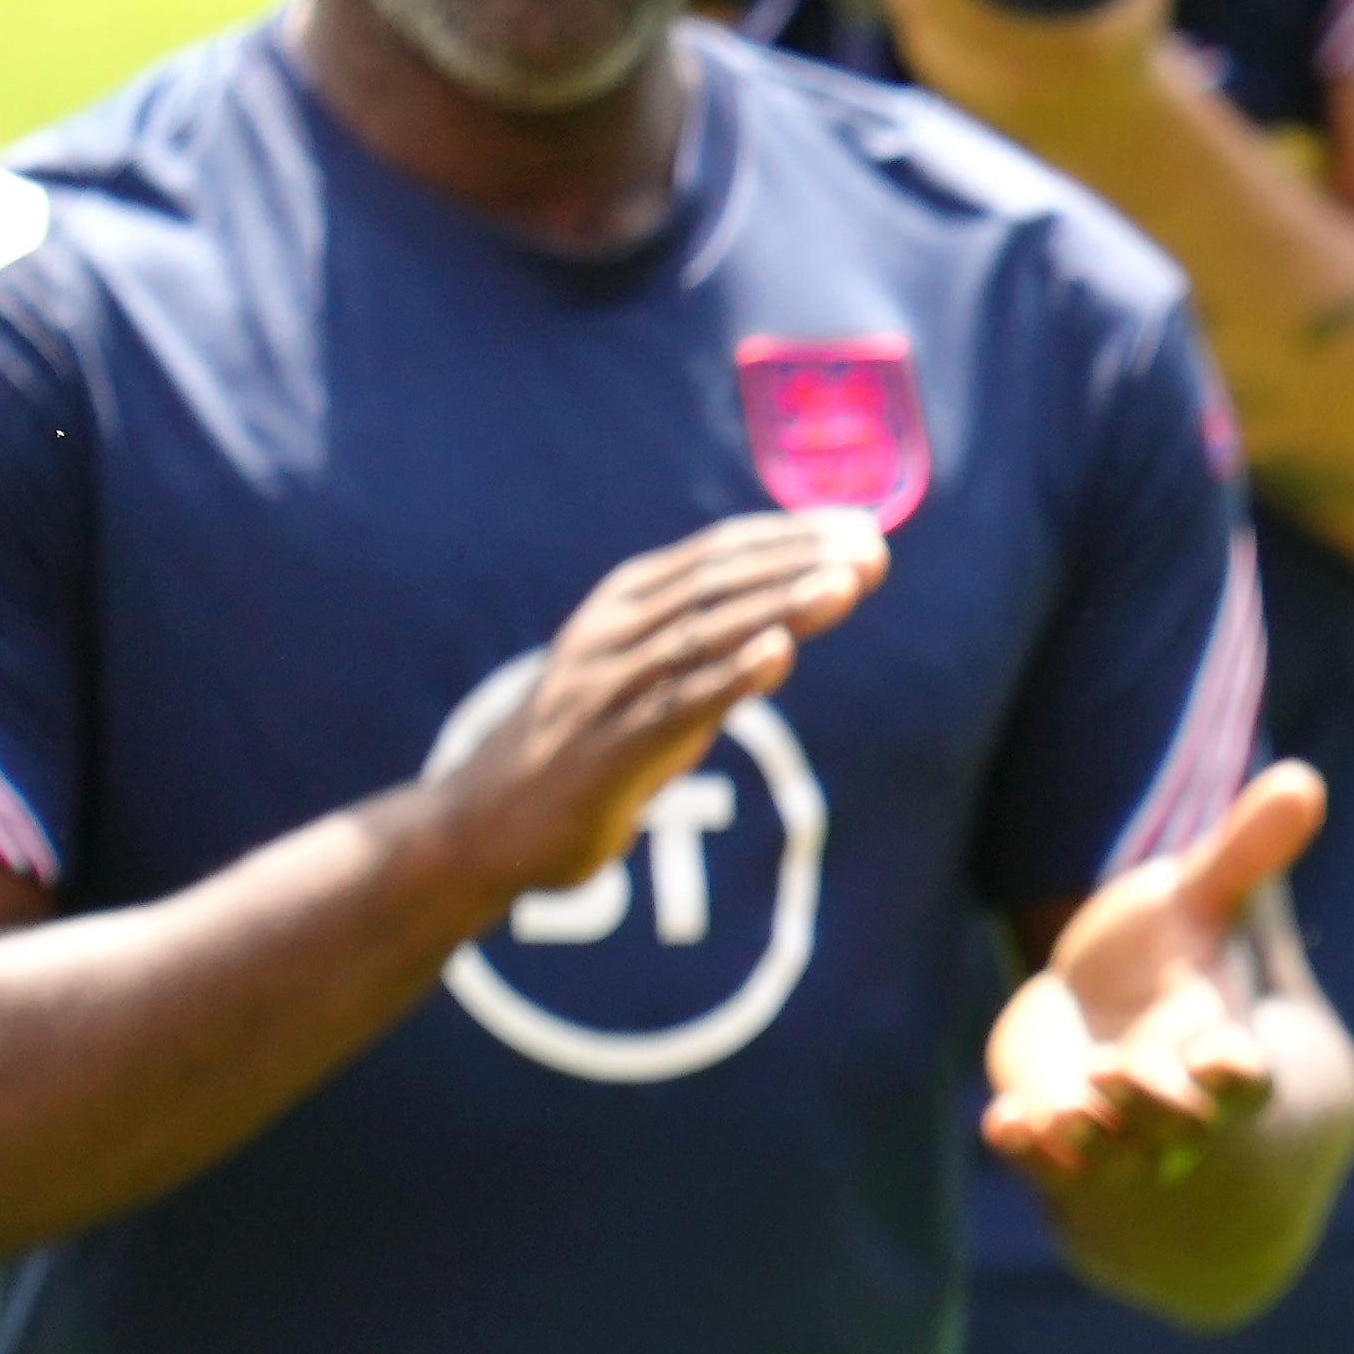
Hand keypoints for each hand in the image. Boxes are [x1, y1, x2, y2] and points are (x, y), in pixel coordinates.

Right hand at [410, 515, 881, 908]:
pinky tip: (781, 652)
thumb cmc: (582, 748)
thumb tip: (790, 622)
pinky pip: (676, 704)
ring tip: (846, 584)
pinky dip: (731, 675)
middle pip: (716, 583)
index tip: (861, 527)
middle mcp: (612, 632)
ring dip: (780, 605)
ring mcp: (605, 688)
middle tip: (872, 552)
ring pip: (703, 634)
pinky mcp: (605, 750)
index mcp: (623, 603)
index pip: (717, 553)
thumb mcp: (648, 681)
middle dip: (799, 563)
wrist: (480, 826)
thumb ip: (708, 650)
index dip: (790, 537)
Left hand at [986, 764, 1330, 1185]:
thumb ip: (1246, 851)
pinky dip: (1024, 1150)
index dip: (1235, 1074)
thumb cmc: (1161, 946)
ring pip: (1111, 1157)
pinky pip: (1042, 1162)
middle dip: (1151, 1105)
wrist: (1097, 1001)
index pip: (1246, 1078)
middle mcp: (1174, 1102)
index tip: (1221, 1056)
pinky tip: (1002, 1121)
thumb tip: (1303, 777)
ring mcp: (1112, 1126)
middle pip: (1180, 1126)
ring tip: (1057, 1115)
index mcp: (1220, 1046)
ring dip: (1086, 1140)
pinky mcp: (1051, 1133)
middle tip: (1114, 1072)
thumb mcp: (1197, 893)